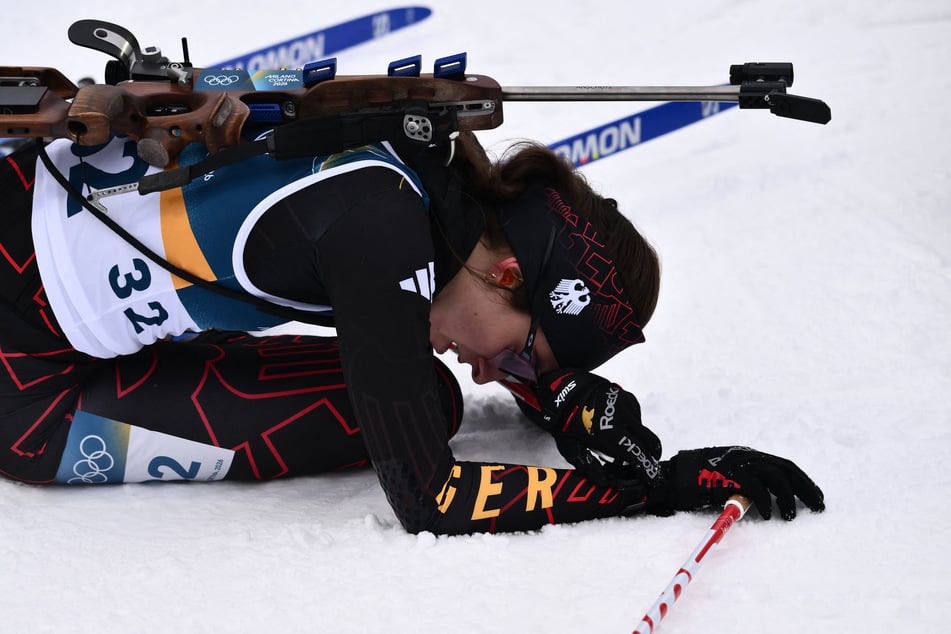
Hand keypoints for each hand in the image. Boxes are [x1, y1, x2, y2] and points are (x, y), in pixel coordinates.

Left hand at [532, 369, 662, 487]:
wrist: (564, 391)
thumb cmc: (566, 421)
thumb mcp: (571, 448)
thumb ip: (589, 467)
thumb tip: (606, 483)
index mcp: (608, 432)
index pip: (636, 453)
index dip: (647, 469)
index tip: (652, 479)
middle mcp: (622, 417)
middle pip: (649, 442)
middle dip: (651, 456)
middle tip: (647, 466)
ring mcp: (626, 404)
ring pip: (642, 429)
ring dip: (638, 440)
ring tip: (621, 444)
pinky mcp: (627, 397)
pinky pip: (636, 417)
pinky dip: (632, 426)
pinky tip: (618, 428)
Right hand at [648, 446, 825, 519]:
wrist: (670, 478)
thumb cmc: (695, 482)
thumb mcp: (725, 478)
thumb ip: (744, 482)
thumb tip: (764, 498)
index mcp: (747, 456)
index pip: (782, 465)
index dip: (801, 481)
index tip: (814, 496)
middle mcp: (745, 456)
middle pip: (785, 469)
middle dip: (805, 488)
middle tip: (819, 506)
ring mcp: (737, 464)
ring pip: (775, 477)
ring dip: (788, 498)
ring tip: (790, 516)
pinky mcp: (729, 475)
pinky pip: (755, 488)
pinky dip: (765, 502)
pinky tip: (767, 516)